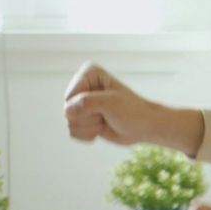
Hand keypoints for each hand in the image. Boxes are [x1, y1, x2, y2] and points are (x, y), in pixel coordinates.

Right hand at [63, 62, 202, 153]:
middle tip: (107, 115)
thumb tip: (66, 112)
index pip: (72, 95)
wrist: (144, 127)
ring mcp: (80, 104)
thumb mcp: (112, 103)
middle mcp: (81, 86)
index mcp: (88, 73)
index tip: (109, 104)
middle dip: (90, 118)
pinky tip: (101, 130)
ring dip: (90, 127)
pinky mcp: (82, 119)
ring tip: (105, 121)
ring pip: (70, 123)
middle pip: (69, 110)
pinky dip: (87, 135)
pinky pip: (73, 132)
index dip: (88, 106)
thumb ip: (87, 103)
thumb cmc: (133, 111)